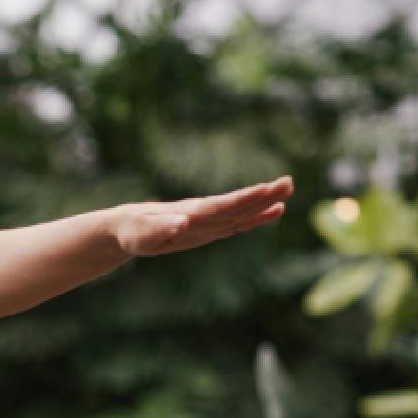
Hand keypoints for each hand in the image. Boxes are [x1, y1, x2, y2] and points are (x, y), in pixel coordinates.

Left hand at [114, 176, 293, 256]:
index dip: (244, 200)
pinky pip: (236, 221)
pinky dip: (255, 217)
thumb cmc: (134, 231)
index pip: (223, 206)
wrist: (128, 227)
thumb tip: (181, 223)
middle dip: (262, 196)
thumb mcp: (144, 234)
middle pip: (237, 205)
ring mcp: (208, 221)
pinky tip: (273, 211)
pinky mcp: (209, 228)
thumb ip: (162, 228)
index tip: (267, 189)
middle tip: (289, 183)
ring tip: (287, 189)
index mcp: (192, 214)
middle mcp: (204, 215)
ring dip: (264, 202)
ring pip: (241, 211)